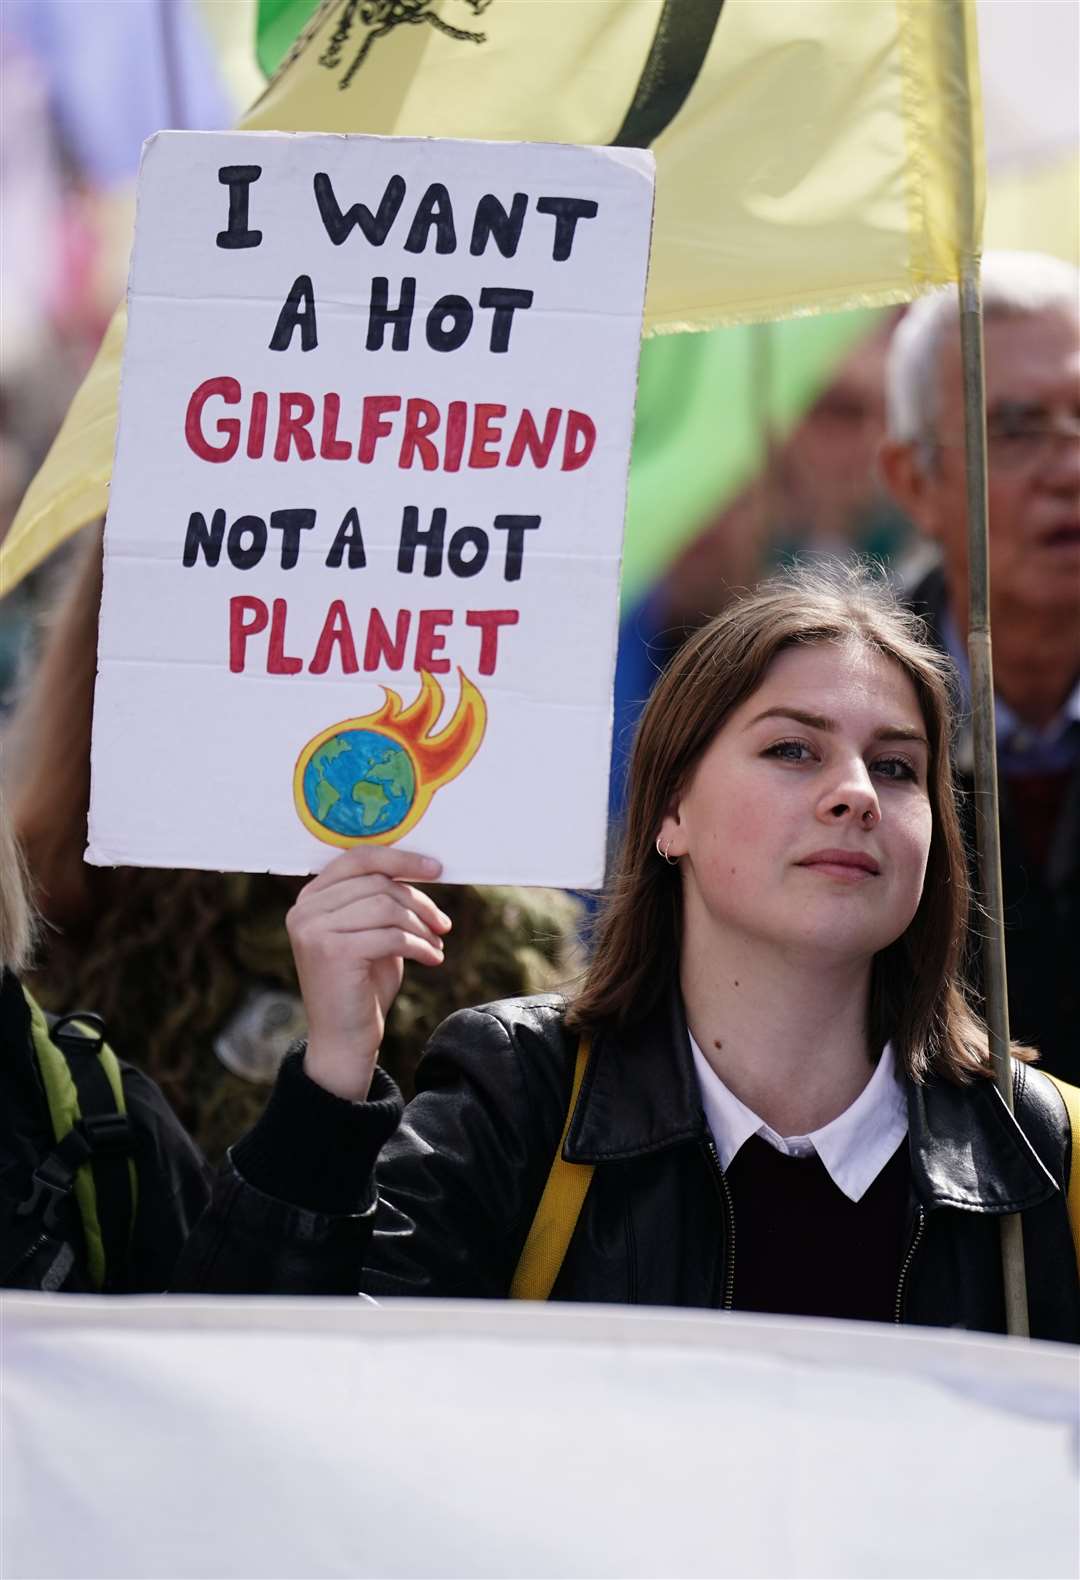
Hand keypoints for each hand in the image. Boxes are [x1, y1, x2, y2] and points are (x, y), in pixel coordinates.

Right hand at [285, 847, 450, 1100]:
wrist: (343, 1040)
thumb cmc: (362, 985)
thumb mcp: (372, 932)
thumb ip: (382, 900)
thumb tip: (420, 868)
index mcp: (310, 897)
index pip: (358, 858)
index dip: (401, 859)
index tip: (436, 869)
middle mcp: (304, 909)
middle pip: (378, 883)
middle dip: (419, 902)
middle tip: (443, 924)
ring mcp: (314, 929)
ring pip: (386, 906)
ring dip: (421, 925)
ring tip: (436, 944)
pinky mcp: (332, 951)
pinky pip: (391, 935)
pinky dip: (419, 945)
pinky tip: (432, 959)